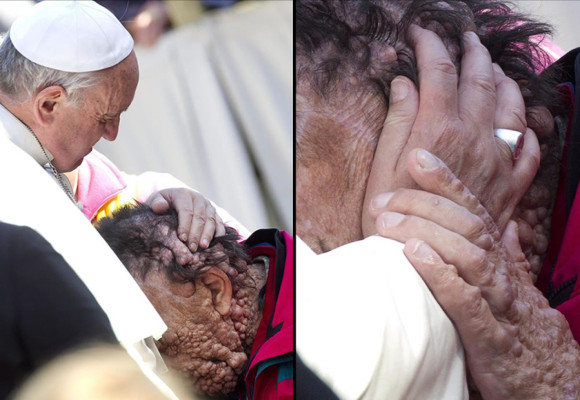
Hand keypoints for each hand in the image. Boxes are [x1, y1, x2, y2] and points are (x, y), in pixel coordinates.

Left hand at [146, 188, 225, 253]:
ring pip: (211, 220)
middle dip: (196, 234)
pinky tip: (216, 243)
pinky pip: (219, 222)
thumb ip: (156, 203)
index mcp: (183, 194)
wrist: (171, 200)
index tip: (182, 239)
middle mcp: (198, 197)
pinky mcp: (214, 212)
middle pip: (200, 217)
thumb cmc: (162, 204)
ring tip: (203, 247)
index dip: (185, 225)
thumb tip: (159, 207)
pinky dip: (219, 232)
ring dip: (208, 234)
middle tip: (192, 248)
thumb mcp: (155, 201)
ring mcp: (208, 205)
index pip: (186, 211)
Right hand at [362, 26, 538, 235]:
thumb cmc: (393, 217)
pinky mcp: (509, 188)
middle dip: (472, 53)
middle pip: (479, 80)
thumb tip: (405, 82)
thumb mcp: (383, 164)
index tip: (420, 34)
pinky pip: (529, 152)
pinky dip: (529, 133)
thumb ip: (399, 118)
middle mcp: (474, 139)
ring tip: (495, 68)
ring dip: (504, 81)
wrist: (422, 263)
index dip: (430, 46)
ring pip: (511, 108)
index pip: (439, 70)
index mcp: (438, 129)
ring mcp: (497, 163)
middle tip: (465, 38)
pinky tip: (525, 126)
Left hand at [371, 149, 579, 398]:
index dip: (447, 182)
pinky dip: (441, 275)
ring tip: (387, 223)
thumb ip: (508, 255)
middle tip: (382, 201)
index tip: (418, 158)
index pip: (474, 210)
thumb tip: (507, 225)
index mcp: (500, 261)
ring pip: (467, 255)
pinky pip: (466, 301)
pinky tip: (415, 256)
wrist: (549, 382)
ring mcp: (497, 303)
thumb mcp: (514, 288)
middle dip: (422, 205)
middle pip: (466, 225)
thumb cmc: (520, 329)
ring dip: (425, 232)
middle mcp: (500, 274)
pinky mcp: (489, 337)